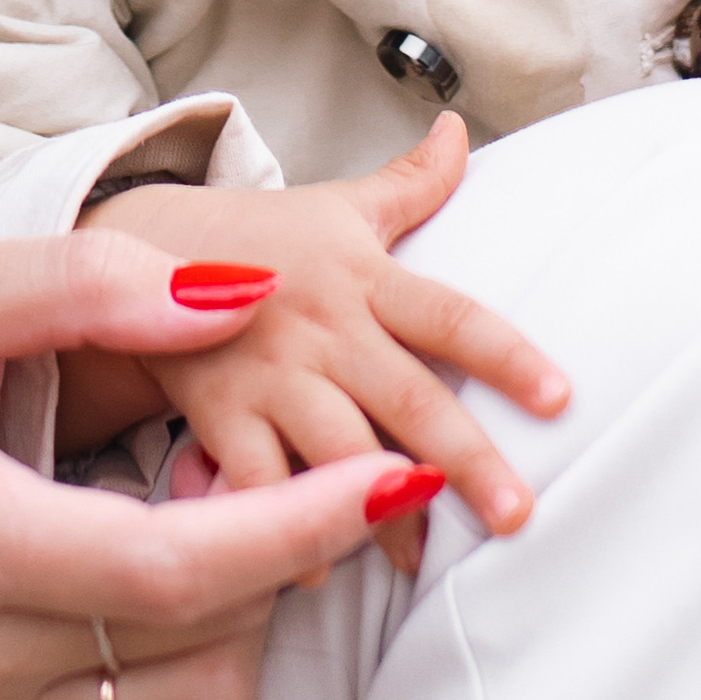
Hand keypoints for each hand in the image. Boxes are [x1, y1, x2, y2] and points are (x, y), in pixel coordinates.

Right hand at [0, 236, 442, 699]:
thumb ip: (88, 281)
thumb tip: (246, 295)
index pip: (164, 572)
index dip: (294, 528)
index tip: (388, 473)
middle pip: (200, 640)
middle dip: (288, 547)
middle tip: (299, 449)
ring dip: (253, 613)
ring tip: (222, 510)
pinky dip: (207, 684)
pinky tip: (184, 593)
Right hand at [64, 115, 568, 573]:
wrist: (141, 250)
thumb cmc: (261, 239)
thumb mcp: (338, 205)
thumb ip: (412, 183)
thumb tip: (462, 130)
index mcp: (365, 277)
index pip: (451, 314)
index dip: (506, 354)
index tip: (560, 398)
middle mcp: (325, 327)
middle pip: (408, 397)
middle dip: (464, 459)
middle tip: (516, 515)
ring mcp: (269, 373)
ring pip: (335, 450)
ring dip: (380, 509)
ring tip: (422, 559)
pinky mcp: (217, 412)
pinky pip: (254, 481)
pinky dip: (280, 527)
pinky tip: (311, 569)